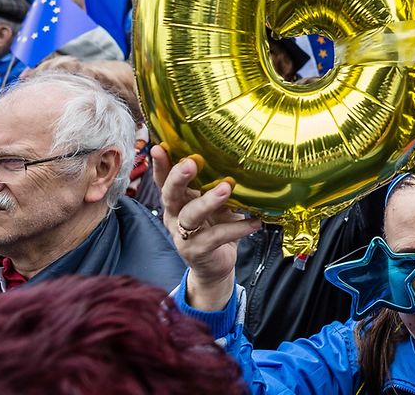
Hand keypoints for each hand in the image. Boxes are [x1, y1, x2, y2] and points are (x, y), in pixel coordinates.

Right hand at [152, 144, 260, 310]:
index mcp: (177, 200)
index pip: (164, 180)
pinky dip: (237, 227)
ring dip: (209, 200)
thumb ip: (216, 188)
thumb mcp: (215, 205)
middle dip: (178, 177)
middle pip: (170, 194)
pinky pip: (216, 236)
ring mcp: (183, 235)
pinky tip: (255, 222)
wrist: (216, 266)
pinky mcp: (197, 251)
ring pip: (191, 215)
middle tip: (190, 163)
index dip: (160, 165)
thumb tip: (235, 163)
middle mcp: (174, 216)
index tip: (159, 148)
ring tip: (227, 188)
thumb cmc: (215, 227)